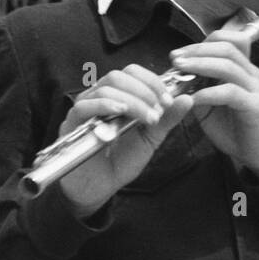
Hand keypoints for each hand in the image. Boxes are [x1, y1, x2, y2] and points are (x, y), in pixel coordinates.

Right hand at [57, 64, 193, 216]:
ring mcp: (84, 109)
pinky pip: (84, 106)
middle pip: (119, 75)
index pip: (133, 73)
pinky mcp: (71, 124)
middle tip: (159, 109)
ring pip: (106, 88)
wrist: (102, 187)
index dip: (153, 81)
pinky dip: (105, 104)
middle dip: (145, 89)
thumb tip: (187, 98)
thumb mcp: (151, 137)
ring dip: (133, 100)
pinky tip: (121, 111)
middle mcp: (99, 97)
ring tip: (148, 117)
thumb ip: (167, 118)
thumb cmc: (123, 160)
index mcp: (119, 95)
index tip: (169, 100)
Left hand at [168, 32, 258, 179]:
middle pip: (227, 48)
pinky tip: (194, 99)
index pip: (228, 41)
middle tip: (175, 59)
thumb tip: (176, 80)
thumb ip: (199, 89)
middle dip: (197, 50)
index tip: (179, 54)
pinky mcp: (255, 106)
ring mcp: (255, 89)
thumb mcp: (212, 105)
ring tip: (180, 70)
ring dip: (201, 65)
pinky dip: (209, 92)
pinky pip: (231, 92)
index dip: (202, 43)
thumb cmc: (237, 129)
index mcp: (242, 70)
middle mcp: (251, 74)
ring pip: (228, 66)